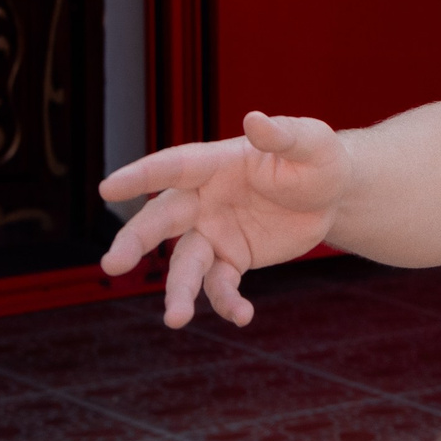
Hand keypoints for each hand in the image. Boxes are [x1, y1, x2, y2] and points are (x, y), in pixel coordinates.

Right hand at [99, 111, 353, 327]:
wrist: (333, 197)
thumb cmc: (316, 159)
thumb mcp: (311, 144)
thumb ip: (283, 136)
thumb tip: (255, 119)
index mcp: (216, 164)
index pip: (175, 167)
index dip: (142, 175)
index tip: (107, 188)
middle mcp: (204, 199)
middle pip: (162, 220)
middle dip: (136, 241)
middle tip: (112, 265)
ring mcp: (214, 231)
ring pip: (185, 263)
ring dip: (178, 291)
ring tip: (175, 320)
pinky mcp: (232, 259)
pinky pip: (220, 285)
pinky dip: (227, 302)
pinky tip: (243, 316)